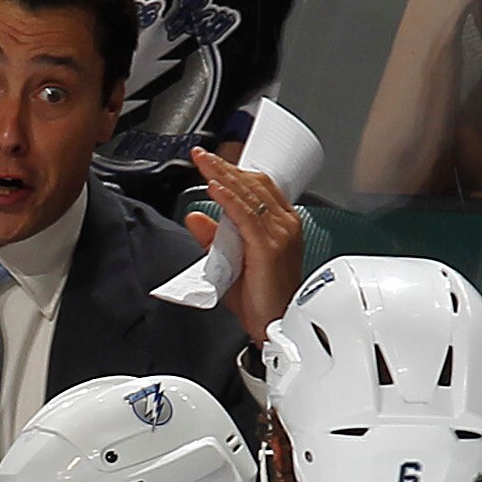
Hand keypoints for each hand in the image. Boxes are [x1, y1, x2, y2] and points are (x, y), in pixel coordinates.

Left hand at [187, 146, 305, 343]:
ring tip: (204, 163)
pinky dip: (228, 199)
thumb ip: (214, 238)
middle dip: (225, 167)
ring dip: (223, 176)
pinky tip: (214, 187)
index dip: (235, 171)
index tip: (212, 162)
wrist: (275, 325)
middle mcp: (285, 225)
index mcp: (282, 225)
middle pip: (253, 185)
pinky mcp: (268, 247)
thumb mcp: (230, 262)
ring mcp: (280, 234)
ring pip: (249, 195)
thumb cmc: (261, 300)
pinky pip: (246, 215)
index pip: (259, 187)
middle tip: (201, 156)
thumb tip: (196, 217)